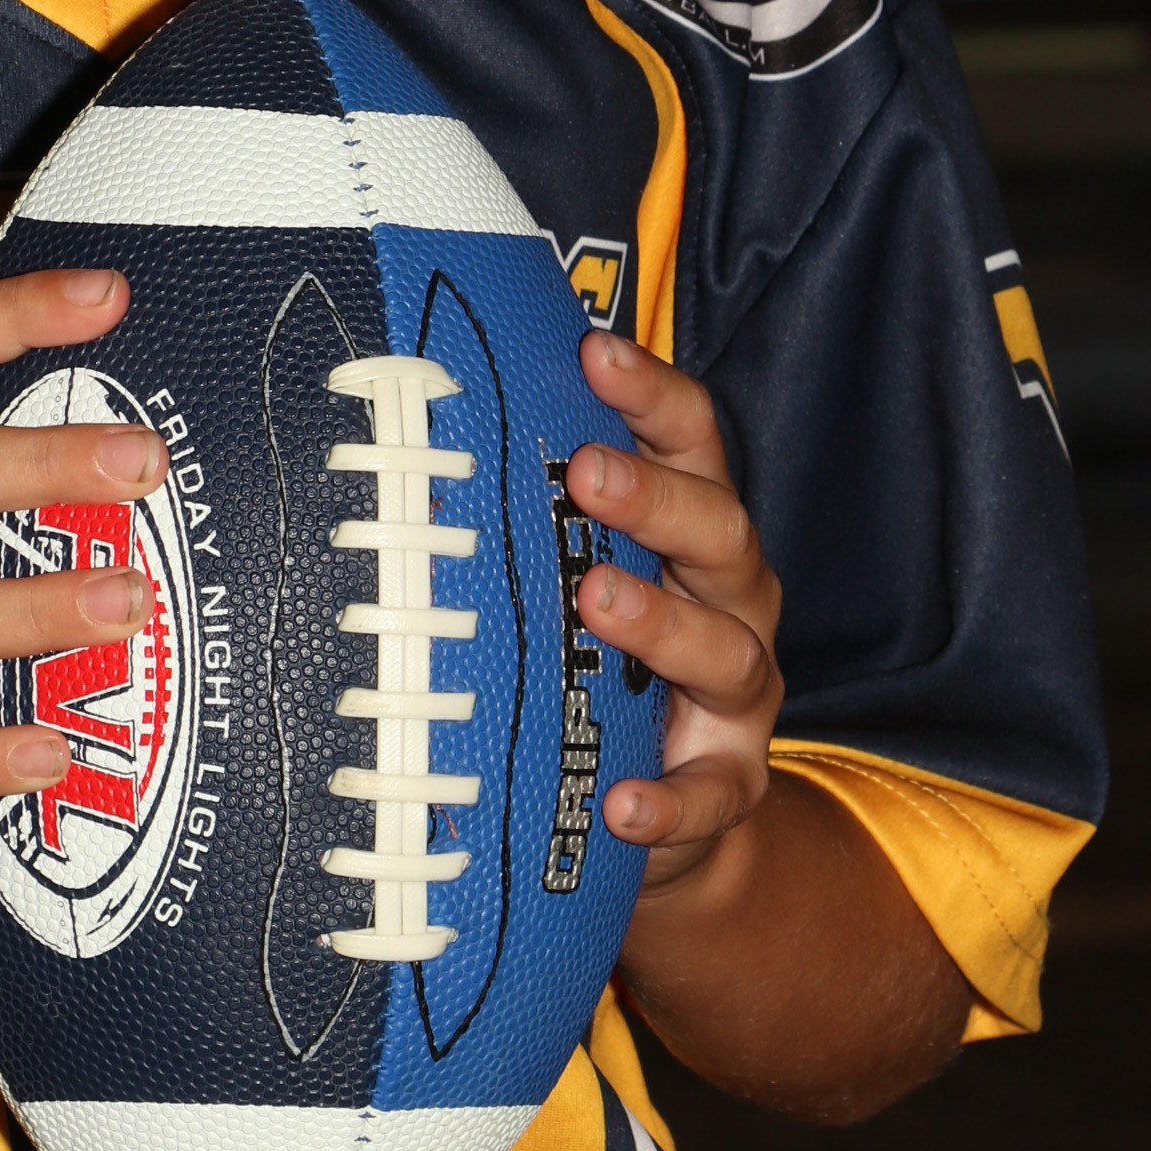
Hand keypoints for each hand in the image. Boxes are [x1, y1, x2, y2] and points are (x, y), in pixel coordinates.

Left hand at [570, 328, 782, 898]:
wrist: (657, 799)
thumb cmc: (599, 656)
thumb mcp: (572, 575)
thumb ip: (529, 519)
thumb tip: (411, 449)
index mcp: (692, 528)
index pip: (690, 440)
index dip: (651, 393)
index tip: (594, 350)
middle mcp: (730, 596)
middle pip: (718, 527)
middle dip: (654, 496)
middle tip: (585, 473)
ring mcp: (739, 691)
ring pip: (727, 649)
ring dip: (664, 623)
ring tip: (598, 601)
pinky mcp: (732, 781)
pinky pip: (714, 792)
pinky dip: (672, 798)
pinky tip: (625, 799)